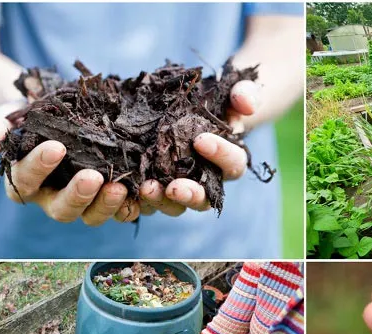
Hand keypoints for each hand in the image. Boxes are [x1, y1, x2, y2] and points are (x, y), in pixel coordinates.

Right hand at [0, 101, 140, 225]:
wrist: (58, 117)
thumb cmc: (28, 118)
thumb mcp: (6, 116)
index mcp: (25, 183)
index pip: (27, 180)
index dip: (39, 167)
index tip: (55, 147)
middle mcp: (53, 199)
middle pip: (64, 210)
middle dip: (78, 195)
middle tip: (92, 177)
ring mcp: (84, 202)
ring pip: (94, 215)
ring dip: (108, 204)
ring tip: (120, 187)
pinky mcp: (110, 198)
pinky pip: (122, 210)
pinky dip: (133, 205)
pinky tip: (143, 191)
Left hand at [138, 80, 259, 215]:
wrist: (196, 104)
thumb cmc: (220, 100)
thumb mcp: (236, 91)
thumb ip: (245, 94)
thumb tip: (247, 104)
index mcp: (230, 161)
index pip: (233, 165)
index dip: (220, 155)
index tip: (201, 140)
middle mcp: (207, 181)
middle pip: (204, 199)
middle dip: (191, 195)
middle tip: (175, 187)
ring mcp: (181, 185)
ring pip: (176, 205)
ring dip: (161, 200)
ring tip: (147, 188)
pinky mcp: (157, 184)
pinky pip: (149, 200)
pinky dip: (138, 200)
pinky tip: (124, 191)